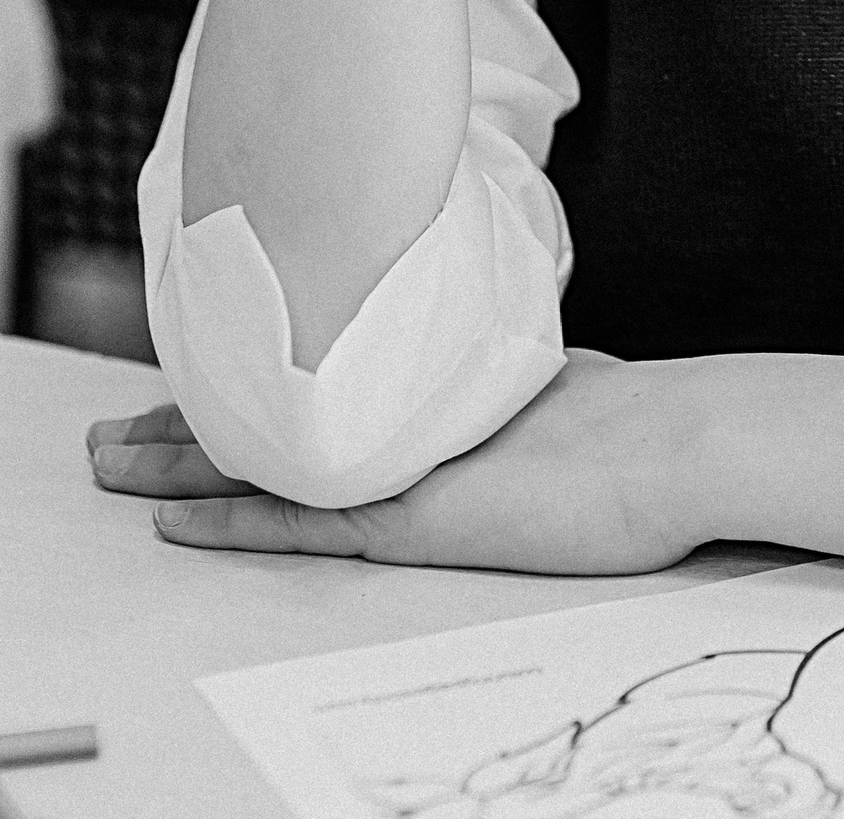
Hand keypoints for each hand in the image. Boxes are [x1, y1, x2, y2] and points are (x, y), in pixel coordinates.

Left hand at [87, 353, 707, 572]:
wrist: (677, 441)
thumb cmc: (640, 425)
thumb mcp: (546, 380)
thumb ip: (488, 378)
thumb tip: (481, 376)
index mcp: (433, 382)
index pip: (314, 376)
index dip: (247, 379)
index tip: (196, 373)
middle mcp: (406, 414)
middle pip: (273, 412)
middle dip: (187, 419)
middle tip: (115, 427)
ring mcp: (406, 465)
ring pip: (267, 463)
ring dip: (181, 464)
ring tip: (112, 463)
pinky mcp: (412, 520)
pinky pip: (298, 525)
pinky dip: (231, 525)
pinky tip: (176, 525)